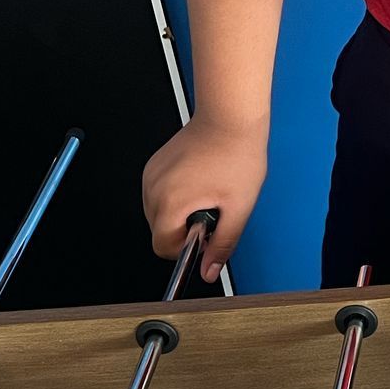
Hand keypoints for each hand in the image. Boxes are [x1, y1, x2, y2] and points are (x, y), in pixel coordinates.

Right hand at [141, 118, 266, 282]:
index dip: (186, 249)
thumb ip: (222, 244)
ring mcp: (151, 175)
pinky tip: (200, 181)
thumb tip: (209, 270)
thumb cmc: (236, 154)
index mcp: (170, 203)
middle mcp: (154, 188)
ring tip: (208, 192)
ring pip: (159, 212)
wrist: (230, 118)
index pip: (163, 247)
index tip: (205, 237)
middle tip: (213, 209)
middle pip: (160, 230)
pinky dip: (177, 195)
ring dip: (181, 212)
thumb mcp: (238, 208)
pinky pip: (160, 193)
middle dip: (185, 228)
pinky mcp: (154, 165)